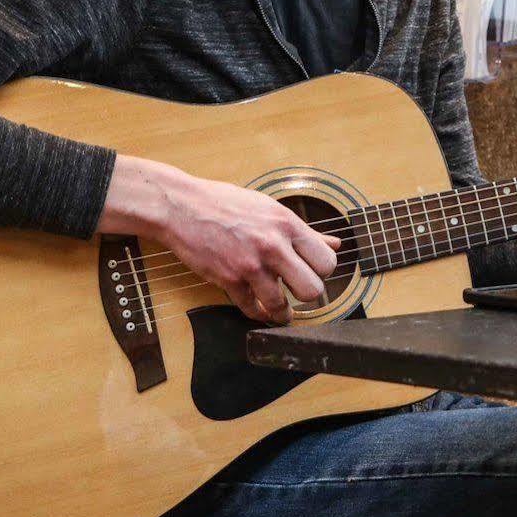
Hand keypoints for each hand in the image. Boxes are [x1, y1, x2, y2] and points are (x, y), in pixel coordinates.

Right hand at [101, 156, 341, 324]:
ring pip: (281, 305)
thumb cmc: (226, 203)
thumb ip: (305, 231)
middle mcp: (273, 246)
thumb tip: (335, 243)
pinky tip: (258, 309)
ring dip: (282, 312)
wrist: (181, 206)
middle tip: (299, 292)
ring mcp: (250, 265)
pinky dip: (256, 313)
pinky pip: (251, 309)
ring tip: (281, 310)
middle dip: (308, 295)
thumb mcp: (271, 209)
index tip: (314, 272)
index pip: (327, 261)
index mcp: (288, 225)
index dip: (322, 271)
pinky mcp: (228, 280)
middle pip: (312, 289)